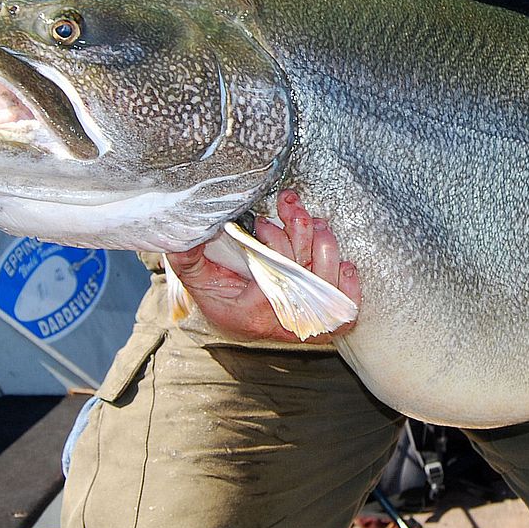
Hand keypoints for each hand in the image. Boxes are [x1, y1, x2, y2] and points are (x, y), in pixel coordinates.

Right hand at [164, 191, 360, 342]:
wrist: (238, 321)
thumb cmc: (221, 298)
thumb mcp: (197, 279)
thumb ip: (188, 257)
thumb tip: (180, 234)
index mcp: (253, 313)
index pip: (275, 276)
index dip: (274, 242)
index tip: (259, 223)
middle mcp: (284, 320)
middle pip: (305, 271)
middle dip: (299, 229)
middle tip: (287, 206)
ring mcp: (307, 321)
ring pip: (328, 279)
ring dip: (322, 241)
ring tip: (308, 220)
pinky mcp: (326, 319)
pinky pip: (348, 307)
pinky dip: (348, 278)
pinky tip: (340, 259)